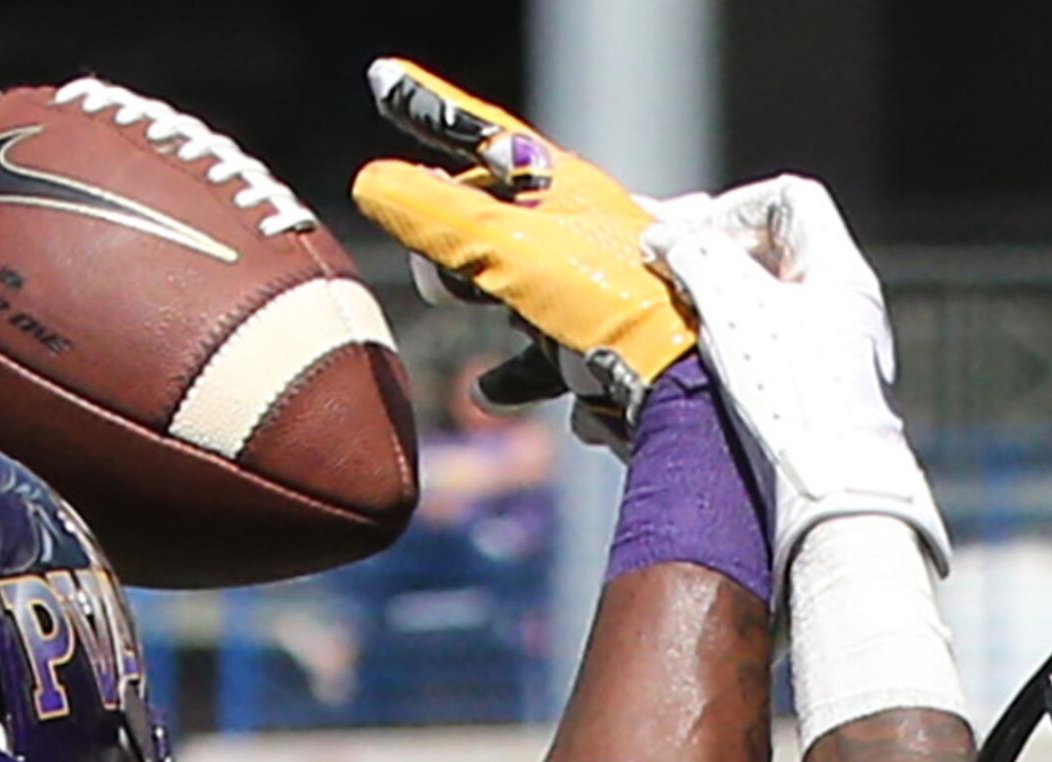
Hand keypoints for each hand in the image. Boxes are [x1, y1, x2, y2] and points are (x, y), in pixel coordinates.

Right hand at [351, 59, 692, 439]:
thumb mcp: (510, 244)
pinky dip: (514, 368)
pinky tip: (489, 389)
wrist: (678, 378)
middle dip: (452, 232)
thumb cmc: (609, 297)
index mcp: (563, 185)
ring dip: (479, 293)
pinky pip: (541, 349)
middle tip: (430, 250)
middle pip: (491, 215)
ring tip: (456, 300)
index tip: (385, 82)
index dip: (431, 111)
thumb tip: (372, 181)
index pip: (482, 137)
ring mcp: (591, 284)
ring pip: (512, 281)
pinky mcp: (598, 342)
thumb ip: (437, 215)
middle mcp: (580, 227)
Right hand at [640, 176, 946, 577]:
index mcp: (837, 271)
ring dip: (700, 309)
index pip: (789, 199)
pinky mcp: (800, 400)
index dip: (733, 206)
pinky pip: (751, 356)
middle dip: (706, 260)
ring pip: (755, 307)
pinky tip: (672, 376)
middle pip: (768, 253)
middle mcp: (838, 309)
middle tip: (659, 273)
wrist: (825, 493)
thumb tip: (665, 237)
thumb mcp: (736, 305)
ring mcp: (823, 357)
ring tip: (658, 327)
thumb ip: (698, 255)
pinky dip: (709, 354)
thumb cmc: (795, 397)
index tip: (688, 238)